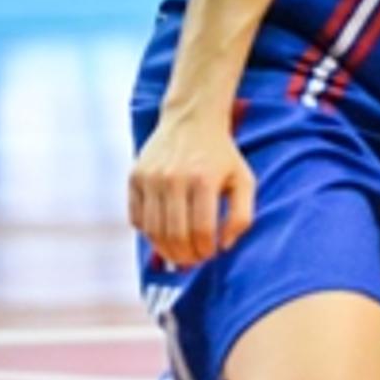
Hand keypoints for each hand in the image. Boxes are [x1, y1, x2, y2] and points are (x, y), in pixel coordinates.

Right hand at [130, 105, 256, 270]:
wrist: (191, 119)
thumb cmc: (221, 155)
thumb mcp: (244, 180)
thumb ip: (242, 216)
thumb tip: (224, 246)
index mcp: (203, 179)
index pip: (201, 231)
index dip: (205, 250)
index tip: (210, 254)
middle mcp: (174, 178)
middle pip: (175, 235)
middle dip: (186, 256)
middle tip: (194, 260)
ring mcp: (150, 178)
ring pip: (153, 231)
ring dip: (166, 251)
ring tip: (179, 254)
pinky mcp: (134, 177)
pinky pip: (136, 218)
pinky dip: (148, 234)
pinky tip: (163, 234)